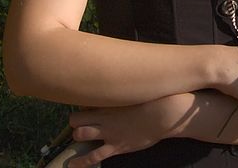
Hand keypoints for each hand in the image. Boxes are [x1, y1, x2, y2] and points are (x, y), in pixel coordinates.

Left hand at [65, 95, 190, 166]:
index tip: (86, 103)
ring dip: (78, 136)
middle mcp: (105, 117)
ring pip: (80, 135)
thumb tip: (124, 78)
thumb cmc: (156, 98)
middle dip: (75, 121)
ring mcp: (109, 133)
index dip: (82, 102)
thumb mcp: (138, 88)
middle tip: (80, 122)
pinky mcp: (116, 146)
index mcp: (110, 101)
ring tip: (77, 138)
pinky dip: (81, 162)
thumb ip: (126, 87)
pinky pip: (93, 157)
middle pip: (76, 119)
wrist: (165, 114)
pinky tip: (72, 165)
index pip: (84, 100)